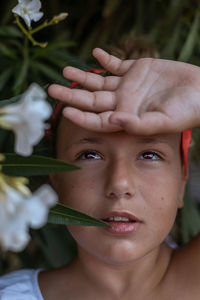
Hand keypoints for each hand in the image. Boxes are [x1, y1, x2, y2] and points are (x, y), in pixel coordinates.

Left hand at [48, 48, 199, 133]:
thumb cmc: (186, 111)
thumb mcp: (163, 121)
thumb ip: (137, 124)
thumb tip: (112, 121)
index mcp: (126, 117)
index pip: (97, 120)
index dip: (81, 116)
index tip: (64, 111)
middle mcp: (123, 102)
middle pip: (91, 100)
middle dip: (72, 95)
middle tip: (51, 89)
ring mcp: (128, 86)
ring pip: (99, 81)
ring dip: (83, 76)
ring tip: (66, 71)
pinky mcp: (137, 69)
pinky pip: (117, 64)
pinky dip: (107, 59)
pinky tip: (96, 54)